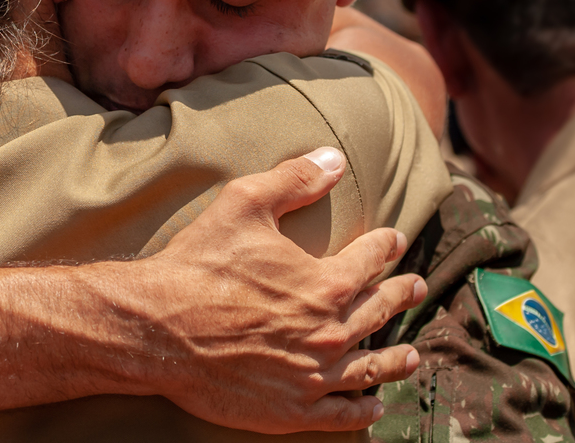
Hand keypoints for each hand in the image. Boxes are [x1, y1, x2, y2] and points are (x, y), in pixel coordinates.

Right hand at [142, 147, 425, 433]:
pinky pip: (341, 415)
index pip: (369, 260)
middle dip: (401, 296)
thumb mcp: (244, 204)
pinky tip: (373, 406)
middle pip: (379, 312)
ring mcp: (312, 376)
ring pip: (371, 368)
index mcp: (325, 284)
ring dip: (397, 360)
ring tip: (413, 355)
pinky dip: (363, 410)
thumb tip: (334, 159)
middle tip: (417, 288)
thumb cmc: (198, 264)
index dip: (385, 245)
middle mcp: (328, 333)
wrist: (157, 327)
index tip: (394, 239)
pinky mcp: (290, 410)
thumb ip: (294, 180)